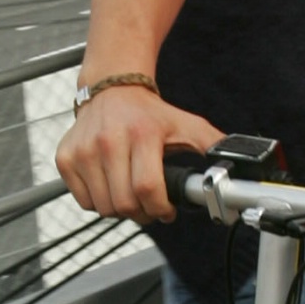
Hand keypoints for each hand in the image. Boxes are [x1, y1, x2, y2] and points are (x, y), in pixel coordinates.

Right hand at [56, 85, 217, 223]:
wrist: (111, 90)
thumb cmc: (149, 113)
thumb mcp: (186, 124)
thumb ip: (213, 146)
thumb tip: (238, 167)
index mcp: (141, 134)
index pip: (148, 190)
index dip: (160, 210)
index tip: (167, 211)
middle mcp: (109, 140)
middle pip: (125, 204)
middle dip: (143, 213)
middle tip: (150, 205)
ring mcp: (84, 150)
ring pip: (104, 207)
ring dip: (121, 210)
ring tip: (131, 194)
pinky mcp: (66, 157)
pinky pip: (84, 201)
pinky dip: (99, 202)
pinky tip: (111, 186)